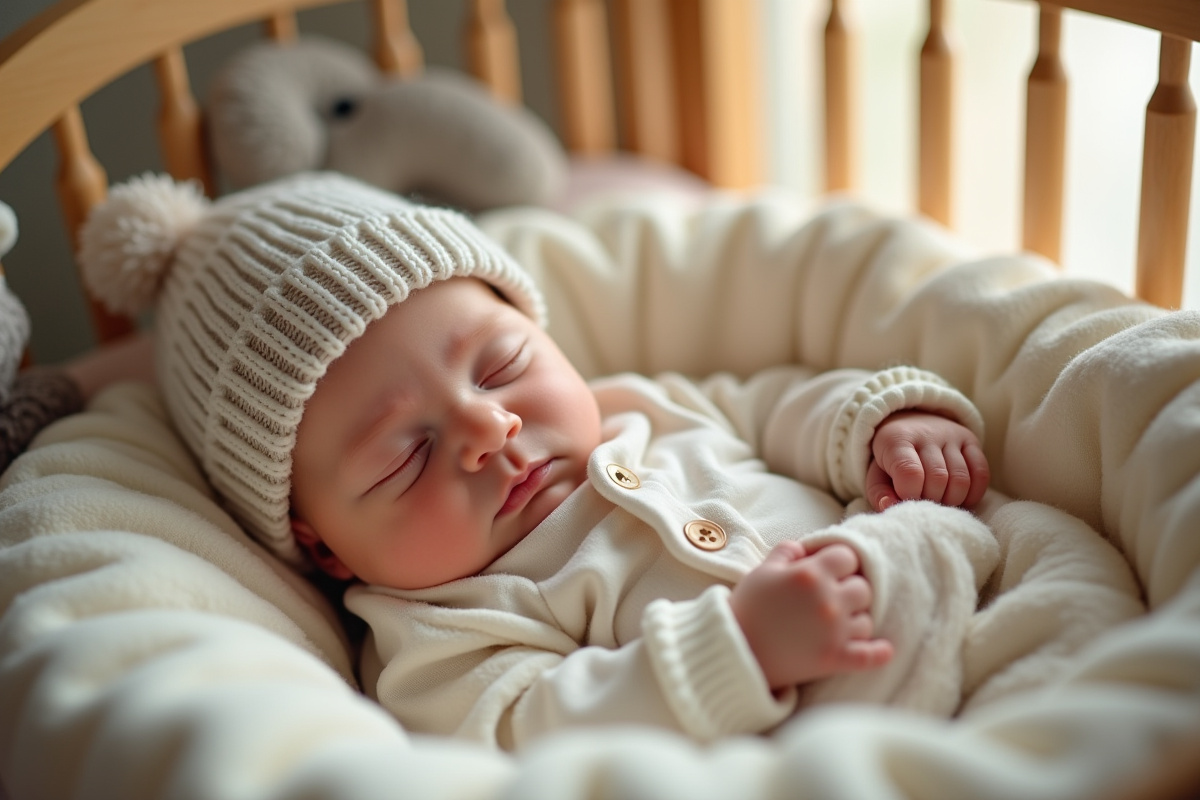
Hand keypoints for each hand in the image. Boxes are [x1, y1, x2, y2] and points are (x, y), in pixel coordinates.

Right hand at [730, 541, 892, 690]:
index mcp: (810, 575)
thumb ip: (786, 552)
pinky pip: (868, 656)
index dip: (839, 563)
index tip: (830, 571)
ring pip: (866, 620)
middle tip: (833, 598)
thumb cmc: (748, 608)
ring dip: (855, 620)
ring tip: (836, 623)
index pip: (847, 557)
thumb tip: (805, 549)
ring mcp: (834, 631)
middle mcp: (827, 601)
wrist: (737, 650)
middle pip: (863, 588)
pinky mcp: (834, 659)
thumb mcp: (762, 571)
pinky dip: (878, 653)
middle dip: (849, 590)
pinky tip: (884, 649)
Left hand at [866, 411, 988, 511]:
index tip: (906, 499)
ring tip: (938, 500)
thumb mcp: (876, 474)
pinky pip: (981, 473)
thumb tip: (890, 507)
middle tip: (923, 502)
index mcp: (896, 439)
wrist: (908, 425)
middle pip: (938, 479)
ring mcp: (951, 434)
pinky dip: (973, 493)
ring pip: (961, 479)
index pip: (910, 473)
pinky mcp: (970, 439)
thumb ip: (879, 493)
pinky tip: (959, 498)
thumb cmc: (890, 459)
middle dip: (931, 500)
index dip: (910, 495)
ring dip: (951, 500)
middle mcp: (926, 432)